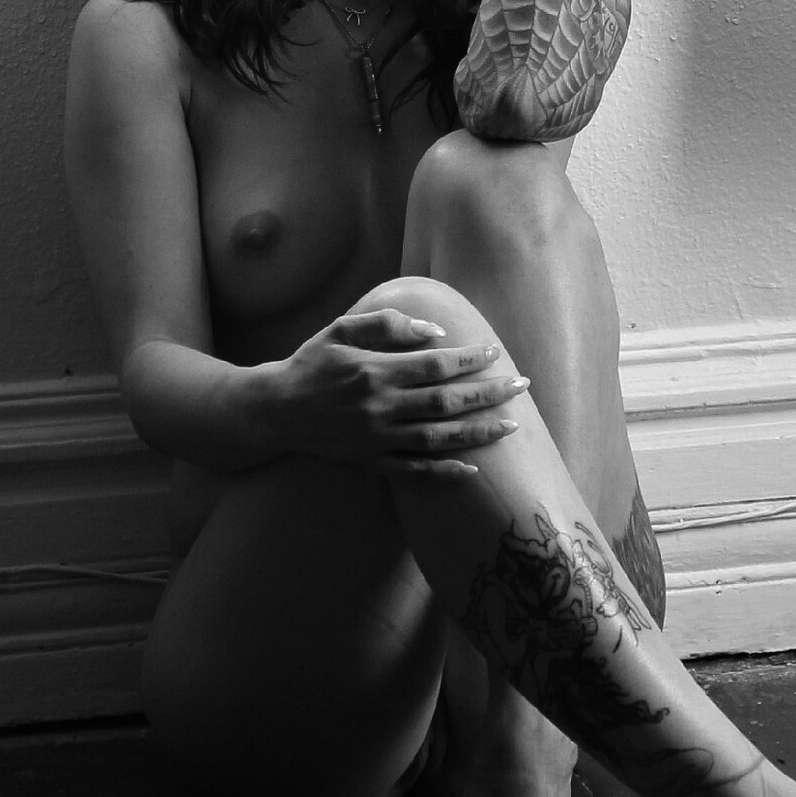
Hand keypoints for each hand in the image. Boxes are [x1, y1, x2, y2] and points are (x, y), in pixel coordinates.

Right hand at [274, 307, 529, 477]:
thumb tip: (434, 332)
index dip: (469, 359)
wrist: (274, 411)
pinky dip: (443, 472)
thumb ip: (386, 324)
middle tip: (521, 385)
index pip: (434, 365)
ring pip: (437, 438)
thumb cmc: (310, 363)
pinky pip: (413, 471)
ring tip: (511, 426)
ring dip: (477, 432)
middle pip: (446, 401)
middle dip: (488, 393)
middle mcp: (379, 407)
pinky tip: (471, 469)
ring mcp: (376, 439)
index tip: (495, 352)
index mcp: (374, 372)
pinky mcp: (370, 462)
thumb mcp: (340, 330)